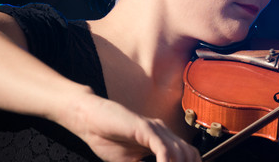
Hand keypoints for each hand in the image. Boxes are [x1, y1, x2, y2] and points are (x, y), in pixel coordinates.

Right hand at [60, 93, 200, 161]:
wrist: (90, 119)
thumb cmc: (108, 138)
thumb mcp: (129, 161)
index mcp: (162, 139)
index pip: (188, 154)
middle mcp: (163, 132)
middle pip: (189, 153)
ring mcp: (155, 128)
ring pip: (179, 151)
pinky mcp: (144, 127)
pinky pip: (162, 146)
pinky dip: (165, 160)